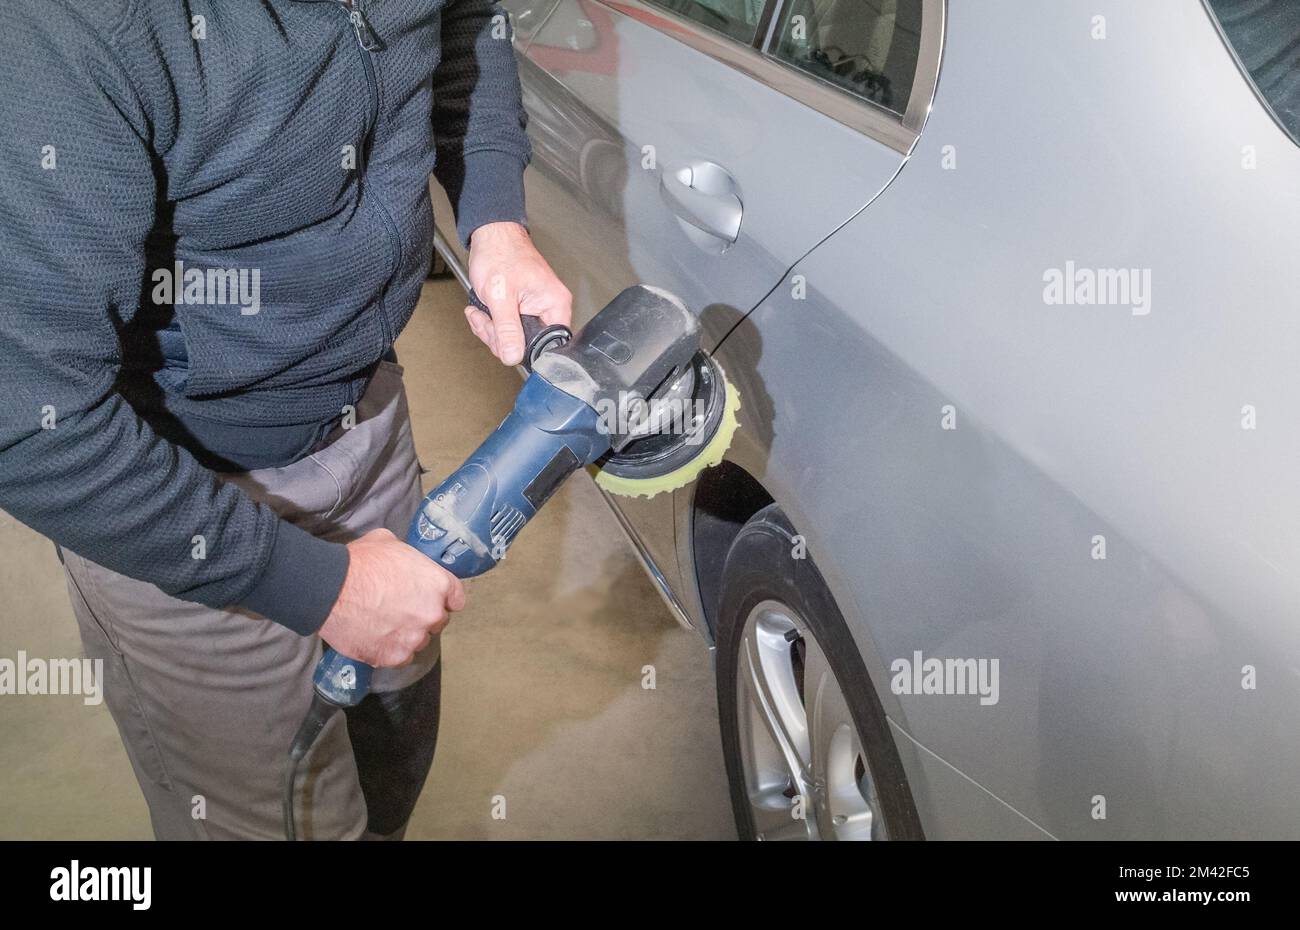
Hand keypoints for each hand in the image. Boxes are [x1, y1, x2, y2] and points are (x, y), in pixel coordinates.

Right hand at [318, 528, 465, 667]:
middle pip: (437, 622)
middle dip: (422, 617)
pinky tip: (376, 639)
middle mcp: (432, 614)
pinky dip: (390, 651)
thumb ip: (408, 556)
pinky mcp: (393, 656)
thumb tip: (403, 561)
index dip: (443, 599)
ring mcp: (414, 638)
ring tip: (384, 625)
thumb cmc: (360, 561)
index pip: (456, 598)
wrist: (331, 588)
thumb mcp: (389, 542)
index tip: (431, 600)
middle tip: (400, 611)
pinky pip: (400, 657)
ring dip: (407, 636)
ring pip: (419, 641)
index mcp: (438, 584)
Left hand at [464, 221, 571, 365]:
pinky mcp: (521, 310)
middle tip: (485, 321)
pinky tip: (482, 311)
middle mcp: (549, 309)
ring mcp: (535, 310)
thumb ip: (507, 328)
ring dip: (491, 330)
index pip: (548, 345)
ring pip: (513, 339)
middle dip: (499, 337)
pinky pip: (507, 329)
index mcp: (555, 304)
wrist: (490, 236)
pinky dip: (490, 324)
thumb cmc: (500, 252)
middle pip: (527, 345)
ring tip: (480, 312)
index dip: (524, 349)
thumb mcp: (500, 294)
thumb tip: (513, 356)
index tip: (504, 341)